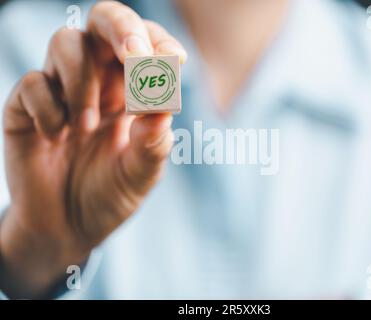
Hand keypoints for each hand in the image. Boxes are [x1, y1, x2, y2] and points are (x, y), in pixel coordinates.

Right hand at [0, 1, 186, 297]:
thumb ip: (154, 140)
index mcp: (133, 92)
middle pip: (105, 22)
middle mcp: (99, 82)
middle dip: (121, 29)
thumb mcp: (142, 173)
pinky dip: (49, 108)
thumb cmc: (111, 194)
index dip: (159, 43)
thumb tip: (162, 101)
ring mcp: (61, 91)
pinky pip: (33, 83)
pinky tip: (57, 138)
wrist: (69, 228)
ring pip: (66, 41)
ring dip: (82, 80)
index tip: (172, 64)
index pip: (147, 44)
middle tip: (134, 55)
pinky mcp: (26, 107)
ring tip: (87, 126)